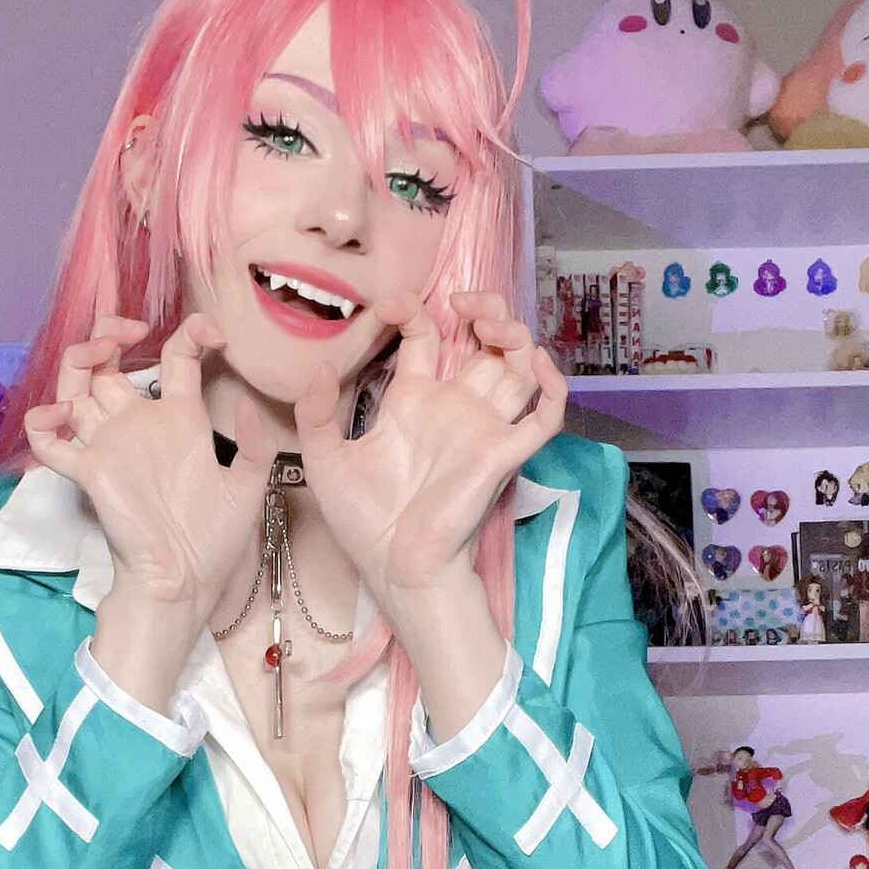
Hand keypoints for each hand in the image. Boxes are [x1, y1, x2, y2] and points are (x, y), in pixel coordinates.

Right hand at [24, 313, 272, 627]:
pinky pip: (48, 440)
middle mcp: (141, 424)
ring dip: (78, 360)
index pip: (176, 358)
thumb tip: (248, 404)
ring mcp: (110, 444)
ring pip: (76, 386)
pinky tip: (61, 415)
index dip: (189, 333)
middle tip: (126, 332)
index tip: (214, 334)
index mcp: (182, 420)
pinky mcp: (88, 470)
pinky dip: (43, 421)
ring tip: (97, 354)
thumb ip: (255, 446)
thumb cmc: (215, 539)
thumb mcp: (248, 489)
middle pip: (110, 363)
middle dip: (109, 334)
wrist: (184, 580)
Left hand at [272, 290, 566, 614]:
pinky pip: (544, 416)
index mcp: (413, 402)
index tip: (390, 305)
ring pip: (517, 365)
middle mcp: (452, 407)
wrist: (395, 566)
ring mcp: (481, 427)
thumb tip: (319, 367)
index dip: (416, 311)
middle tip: (461, 301)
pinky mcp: (503, 452)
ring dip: (514, 333)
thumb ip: (316, 413)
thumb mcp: (325, 461)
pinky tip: (537, 363)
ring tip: (489, 324)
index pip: (427, 337)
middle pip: (483, 340)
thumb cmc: (364, 522)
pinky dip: (552, 387)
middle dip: (482, 307)